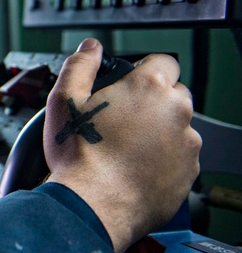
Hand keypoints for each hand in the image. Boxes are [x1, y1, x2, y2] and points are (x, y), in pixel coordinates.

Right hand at [43, 38, 199, 252]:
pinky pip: (179, 157)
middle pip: (173, 94)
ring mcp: (187, 144)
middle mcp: (176, 112)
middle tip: (122, 119)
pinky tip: (134, 166)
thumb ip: (80, 65)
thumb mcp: (64, 100)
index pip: (163, 62)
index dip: (144, 71)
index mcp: (149, 87)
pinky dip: (162, 159)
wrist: (94, 204)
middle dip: (152, 102)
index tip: (130, 86)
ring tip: (125, 148)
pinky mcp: (189, 172)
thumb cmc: (80, 155)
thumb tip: (90, 48)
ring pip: (177, 127)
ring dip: (158, 132)